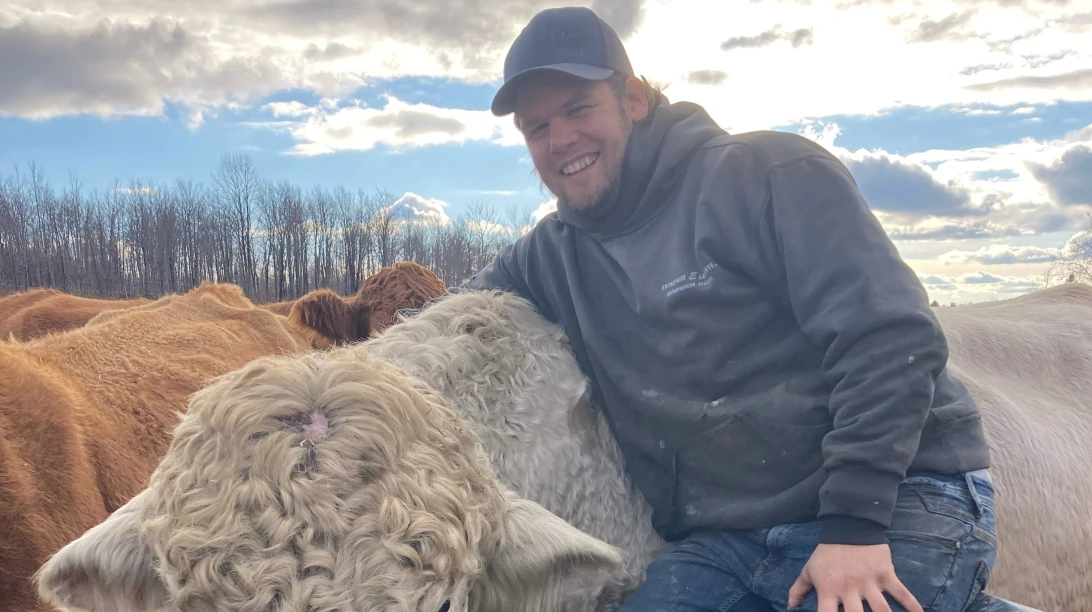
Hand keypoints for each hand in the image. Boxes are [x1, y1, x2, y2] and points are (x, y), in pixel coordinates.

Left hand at [787, 543, 923, 611]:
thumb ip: (798, 589)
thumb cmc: (827, 553)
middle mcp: (849, 589)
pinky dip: (912, 605)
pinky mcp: (885, 574)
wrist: (848, 526)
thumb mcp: (809, 569)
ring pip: (881, 610)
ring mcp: (869, 582)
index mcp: (828, 590)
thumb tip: (790, 607)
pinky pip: (901, 592)